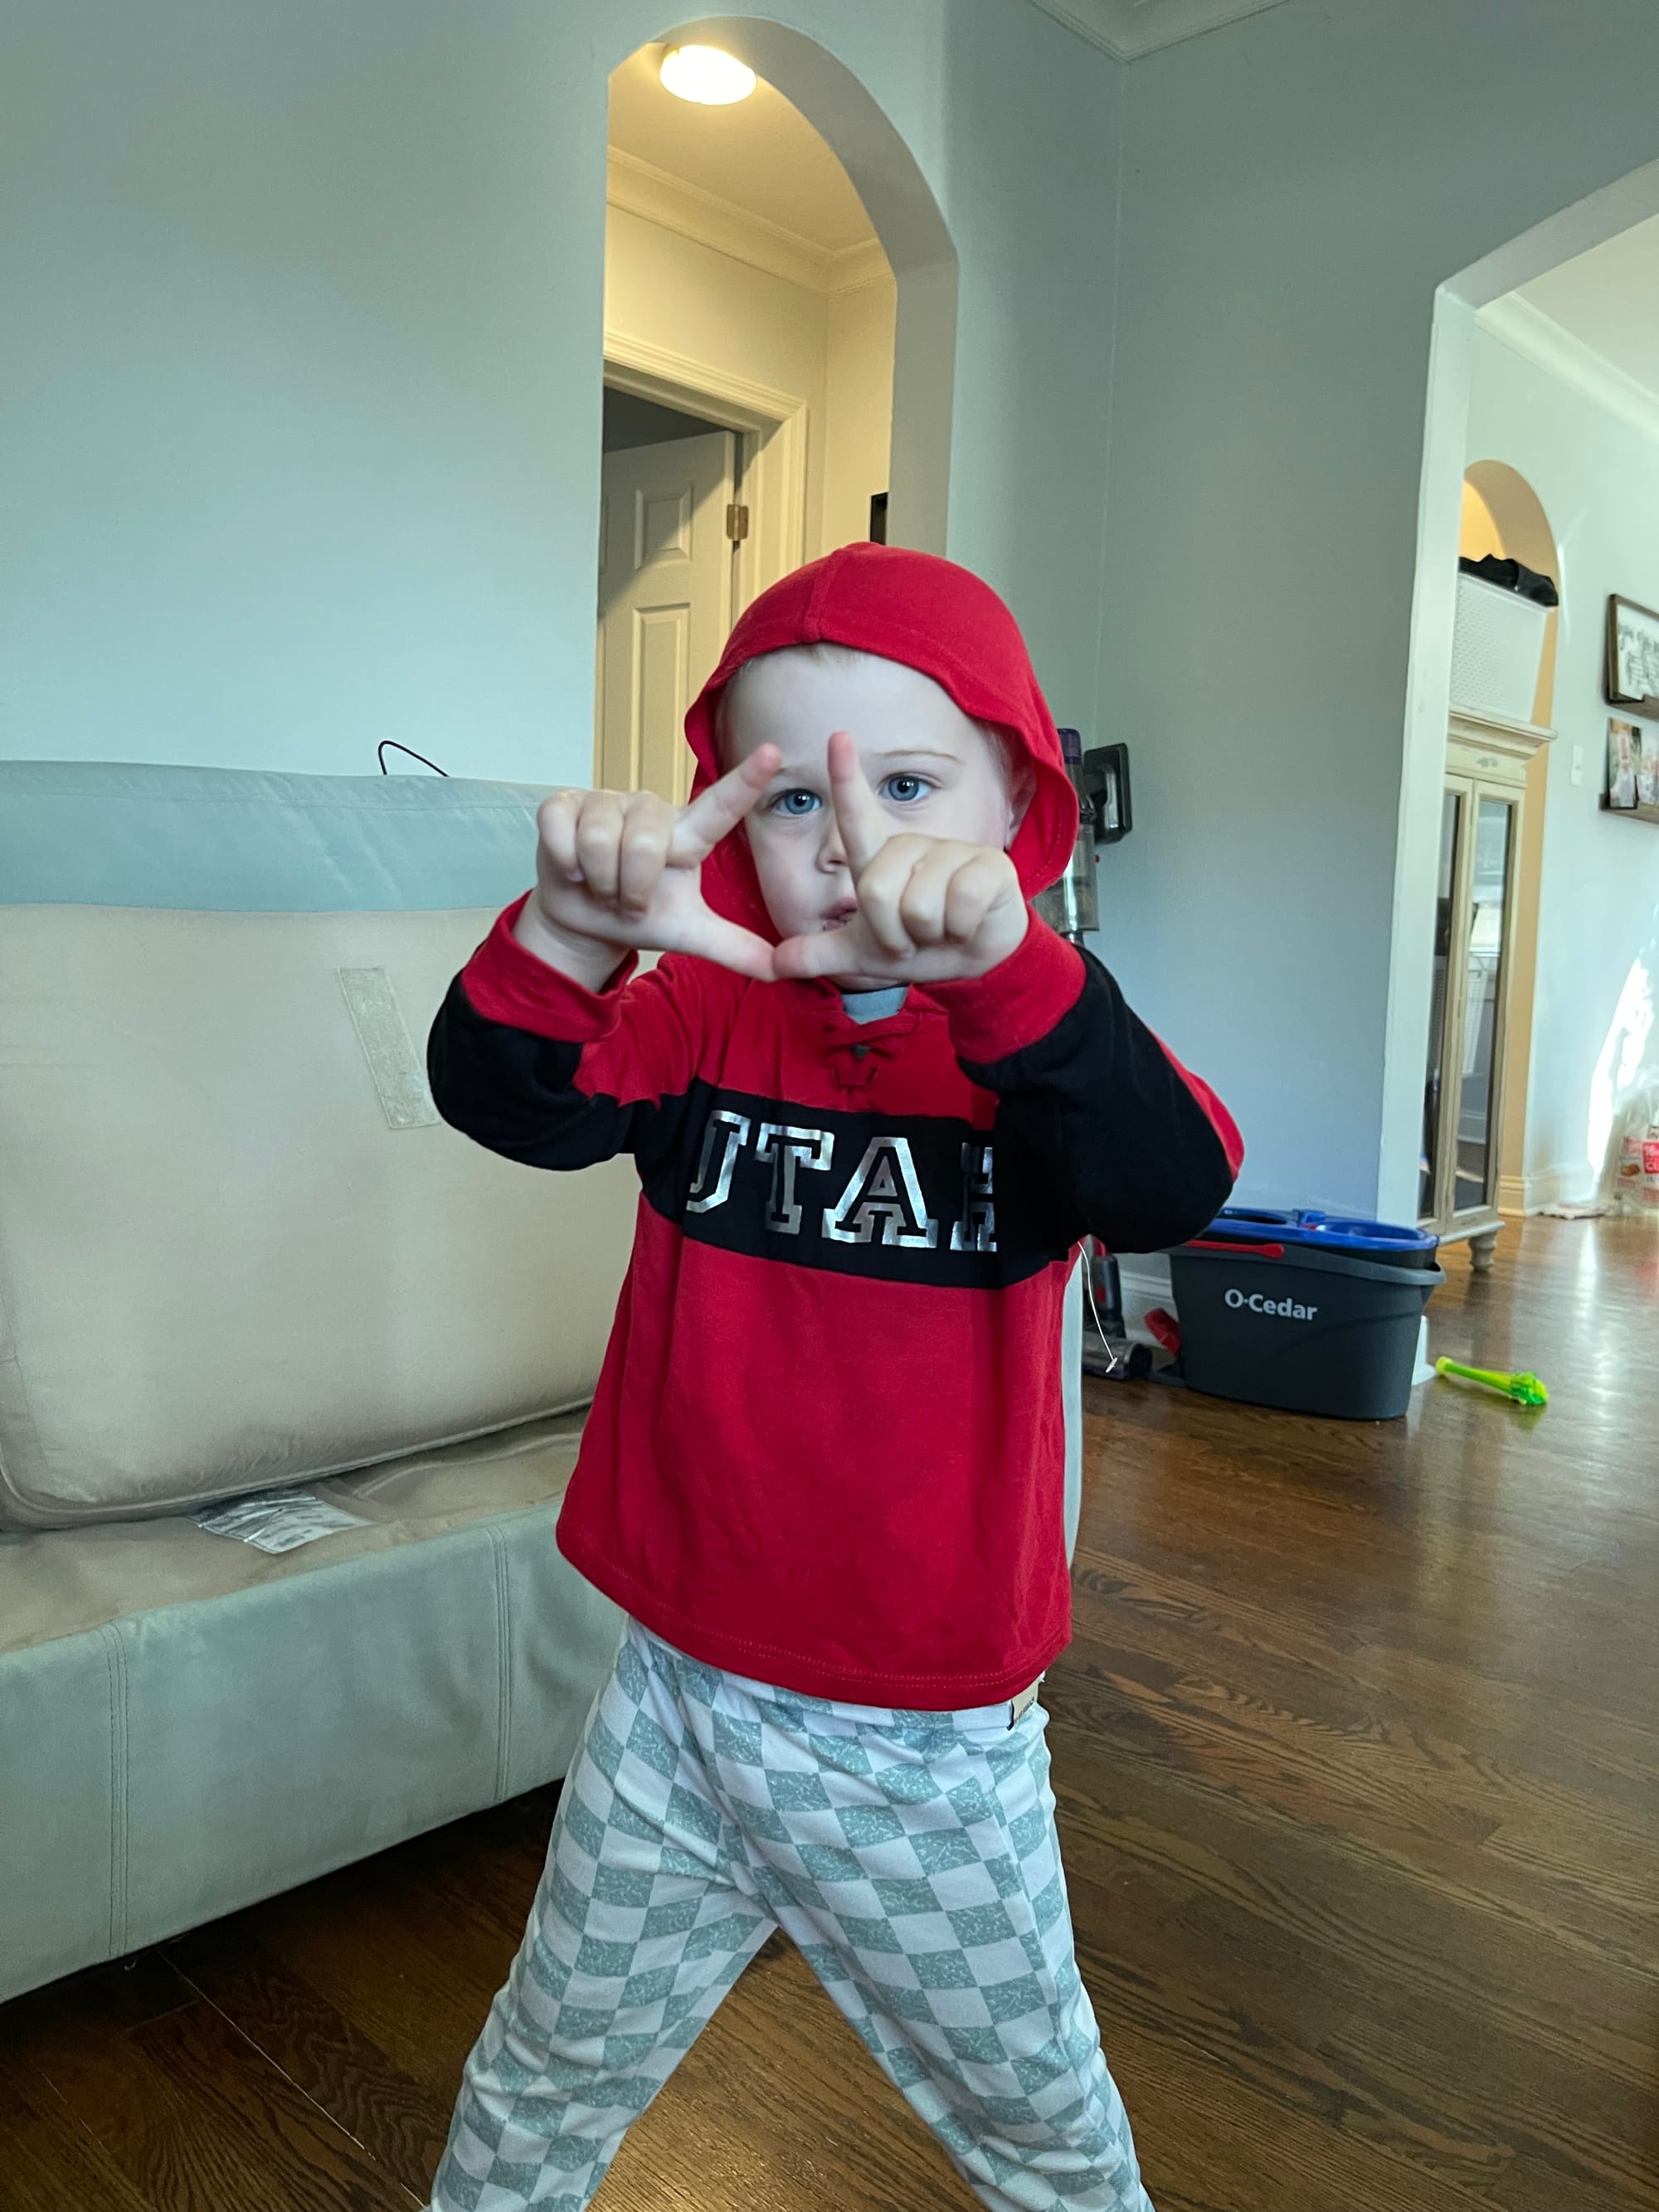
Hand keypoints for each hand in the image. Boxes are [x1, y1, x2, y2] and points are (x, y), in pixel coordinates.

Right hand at [515, 748, 780, 988]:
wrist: (585, 922)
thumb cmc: (639, 914)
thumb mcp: (688, 934)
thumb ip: (734, 947)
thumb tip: (780, 971)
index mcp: (687, 835)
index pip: (721, 807)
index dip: (745, 781)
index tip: (773, 753)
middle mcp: (650, 809)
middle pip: (643, 845)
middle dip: (632, 889)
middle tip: (629, 901)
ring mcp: (605, 801)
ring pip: (600, 842)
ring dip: (600, 882)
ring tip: (602, 886)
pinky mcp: (564, 803)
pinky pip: (563, 833)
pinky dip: (566, 865)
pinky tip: (573, 870)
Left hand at [772, 733, 1027, 985]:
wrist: (977, 960)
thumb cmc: (920, 946)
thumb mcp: (864, 954)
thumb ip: (820, 955)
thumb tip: (774, 964)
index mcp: (881, 860)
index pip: (856, 816)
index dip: (846, 778)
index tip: (837, 736)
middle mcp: (913, 846)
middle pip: (875, 892)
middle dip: (893, 933)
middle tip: (914, 935)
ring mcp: (953, 852)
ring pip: (917, 906)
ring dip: (929, 935)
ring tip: (943, 928)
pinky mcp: (989, 865)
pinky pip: (959, 905)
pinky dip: (961, 930)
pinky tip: (969, 925)